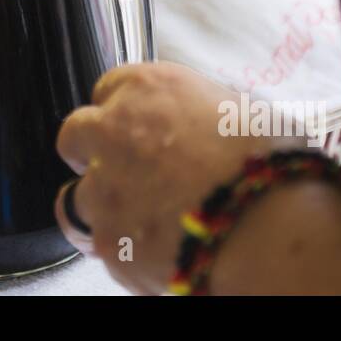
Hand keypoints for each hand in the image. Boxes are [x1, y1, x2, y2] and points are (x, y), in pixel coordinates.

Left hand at [55, 62, 303, 293]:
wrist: (266, 224)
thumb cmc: (266, 162)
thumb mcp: (240, 111)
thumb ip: (200, 115)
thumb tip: (204, 128)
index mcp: (147, 89)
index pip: (108, 88)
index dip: (122, 111)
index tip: (136, 127)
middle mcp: (112, 133)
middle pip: (74, 136)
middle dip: (89, 153)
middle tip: (122, 171)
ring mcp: (103, 191)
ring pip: (78, 199)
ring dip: (105, 209)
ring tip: (143, 223)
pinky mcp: (109, 243)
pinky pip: (108, 247)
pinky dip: (129, 251)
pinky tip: (162, 252)